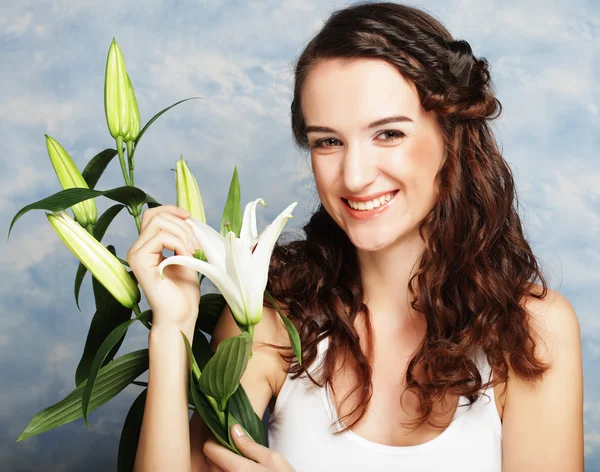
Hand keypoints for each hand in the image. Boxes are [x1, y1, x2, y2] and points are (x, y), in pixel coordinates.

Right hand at [126, 204, 200, 328]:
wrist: (180, 315)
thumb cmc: (184, 291)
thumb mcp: (186, 255)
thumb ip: (182, 236)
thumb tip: (186, 216)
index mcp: (147, 245)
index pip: (153, 214)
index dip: (172, 210)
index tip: (190, 218)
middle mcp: (137, 248)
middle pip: (156, 215)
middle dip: (182, 225)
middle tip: (195, 244)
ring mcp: (135, 254)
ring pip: (159, 223)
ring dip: (183, 234)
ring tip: (193, 251)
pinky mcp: (139, 262)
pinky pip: (161, 237)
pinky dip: (180, 243)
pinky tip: (186, 257)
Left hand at [203, 425, 295, 471]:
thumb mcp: (273, 459)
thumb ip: (250, 445)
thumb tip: (233, 429)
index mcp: (238, 469)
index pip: (210, 450)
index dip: (214, 440)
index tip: (220, 436)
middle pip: (210, 462)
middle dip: (217, 452)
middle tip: (229, 446)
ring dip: (219, 464)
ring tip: (234, 457)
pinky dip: (224, 471)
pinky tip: (236, 468)